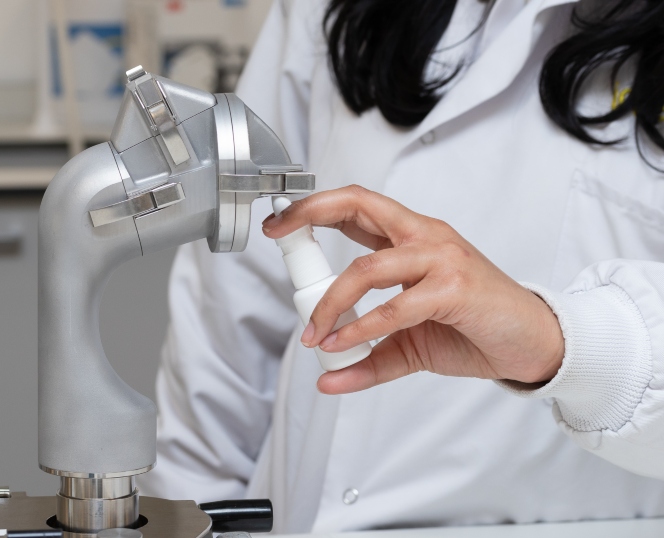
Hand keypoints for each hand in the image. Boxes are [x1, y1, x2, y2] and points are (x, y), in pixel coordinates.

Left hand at [262, 186, 564, 394]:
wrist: (529, 343)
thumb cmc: (470, 328)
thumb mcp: (409, 343)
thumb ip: (368, 356)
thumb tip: (327, 379)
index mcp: (412, 238)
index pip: (356, 208)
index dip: (314, 210)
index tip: (280, 225)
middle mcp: (424, 236)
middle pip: (359, 205)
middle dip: (311, 213)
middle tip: (277, 235)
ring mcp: (441, 257)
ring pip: (368, 265)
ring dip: (331, 300)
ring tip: (315, 334)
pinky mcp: (455, 286)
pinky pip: (396, 306)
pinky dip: (363, 327)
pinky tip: (343, 343)